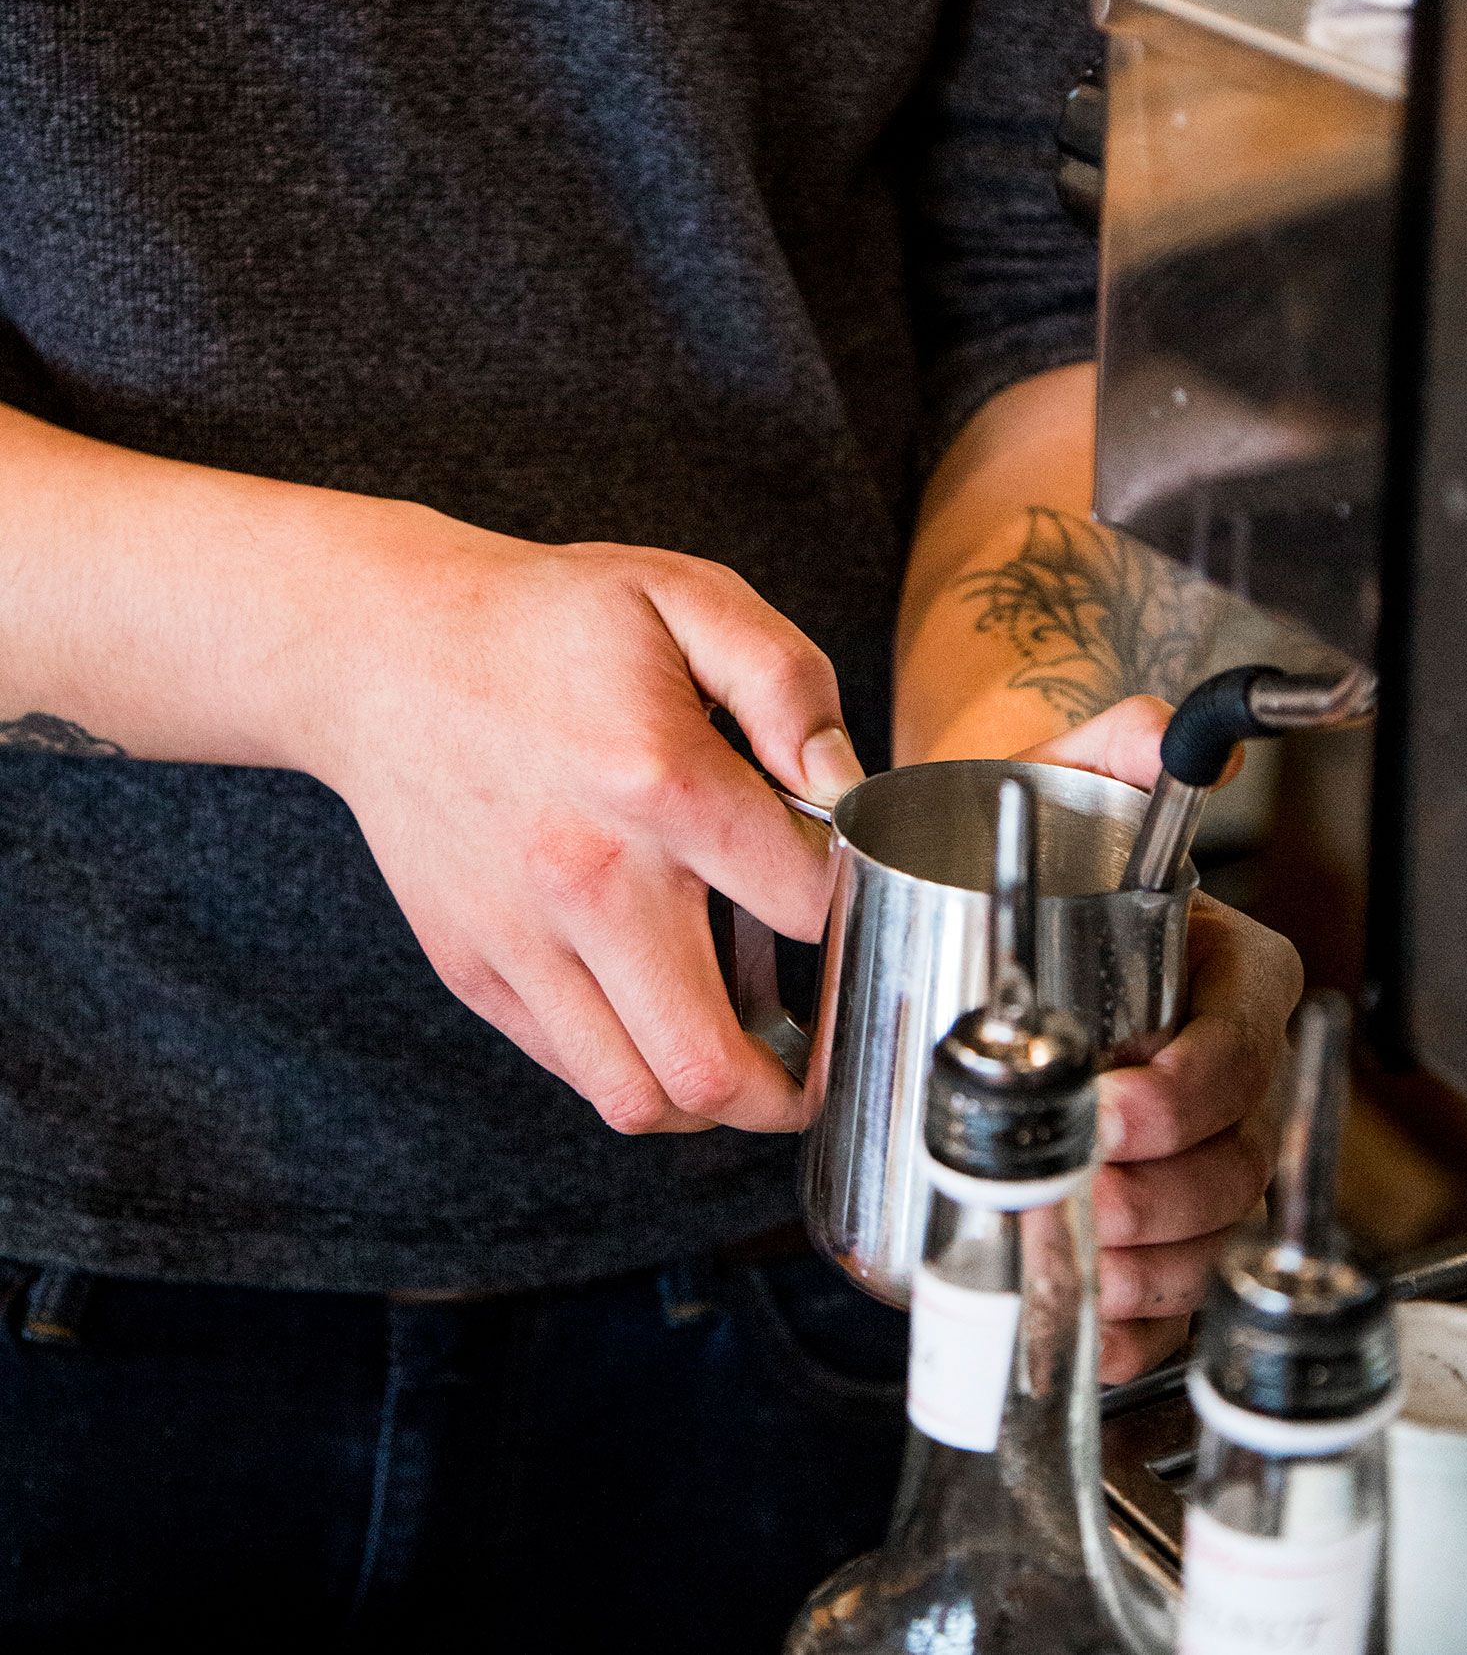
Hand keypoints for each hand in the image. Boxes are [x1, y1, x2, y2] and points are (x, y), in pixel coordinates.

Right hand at [306, 513, 862, 1136]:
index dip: (849, 907)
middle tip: (821, 1063)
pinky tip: (655, 1013)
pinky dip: (628, 1067)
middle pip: (713, 1067)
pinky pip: (569, 1067)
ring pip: (636, 1098)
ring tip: (742, 1060)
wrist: (383, 650)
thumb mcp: (686, 598)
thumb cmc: (543, 623)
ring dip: (707, 1101)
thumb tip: (845, 785)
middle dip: (793, 1088)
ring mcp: (520, 938)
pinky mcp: (471, 966)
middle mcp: (589, 881)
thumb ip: (789, 685)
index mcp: (660, 784)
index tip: (846, 898)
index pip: (806, 908)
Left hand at [1024, 696, 1302, 1383]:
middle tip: (1064, 1189)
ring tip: (1062, 1252)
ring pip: (1207, 1236)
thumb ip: (1113, 745)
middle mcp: (1224, 1066)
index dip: (1187, 1091)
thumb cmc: (1032, 842)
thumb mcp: (1063, 777)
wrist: (968, 878)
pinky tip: (1083, 1324)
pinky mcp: (1146, 1214)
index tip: (1111, 1106)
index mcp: (1227, 973)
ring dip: (1142, 1264)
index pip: (1240, 1046)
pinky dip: (1132, 1324)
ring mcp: (1191, 1147)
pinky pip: (1169, 1294)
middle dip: (1153, 1195)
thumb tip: (1158, 733)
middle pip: (1230, 1160)